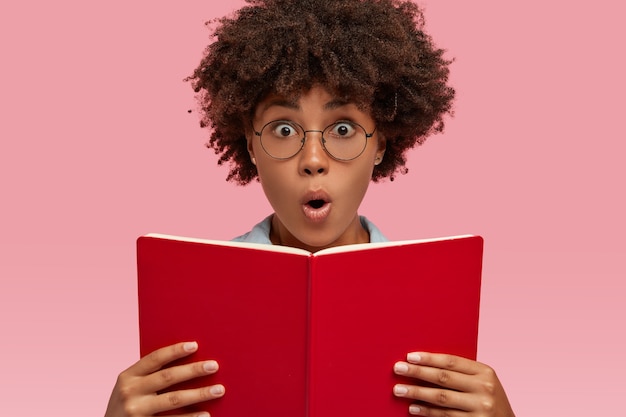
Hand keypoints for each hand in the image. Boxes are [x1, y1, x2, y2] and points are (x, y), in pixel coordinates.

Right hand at [104, 341, 224, 416]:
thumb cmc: (127, 405)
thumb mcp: (130, 387)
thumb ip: (149, 376)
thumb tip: (187, 362)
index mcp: (127, 376)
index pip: (154, 358)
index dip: (175, 351)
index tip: (195, 345)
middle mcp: (130, 392)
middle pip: (168, 377)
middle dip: (193, 370)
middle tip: (214, 366)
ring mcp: (136, 411)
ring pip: (173, 399)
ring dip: (199, 394)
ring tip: (218, 390)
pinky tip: (205, 415)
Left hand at [393, 352, 514, 416]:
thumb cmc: (486, 399)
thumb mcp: (481, 382)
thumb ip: (460, 374)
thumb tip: (423, 364)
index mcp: (485, 372)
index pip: (452, 361)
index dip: (429, 358)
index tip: (410, 356)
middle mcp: (484, 389)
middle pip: (444, 378)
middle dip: (418, 372)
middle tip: (398, 369)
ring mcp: (480, 408)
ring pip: (441, 398)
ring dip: (417, 393)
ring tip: (399, 390)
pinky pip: (444, 416)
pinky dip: (426, 412)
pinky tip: (413, 408)